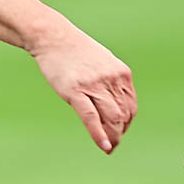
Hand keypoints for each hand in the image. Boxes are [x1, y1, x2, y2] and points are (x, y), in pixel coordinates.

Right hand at [31, 21, 136, 152]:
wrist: (52, 36)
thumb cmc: (75, 50)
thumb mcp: (102, 61)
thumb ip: (112, 81)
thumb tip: (116, 106)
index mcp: (121, 73)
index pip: (131, 106)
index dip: (127, 123)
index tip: (119, 131)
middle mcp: (111, 79)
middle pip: (123, 115)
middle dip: (120, 133)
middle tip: (113, 143)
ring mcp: (93, 84)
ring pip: (111, 119)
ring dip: (112, 137)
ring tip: (108, 146)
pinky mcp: (75, 90)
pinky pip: (91, 118)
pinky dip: (99, 135)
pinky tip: (104, 146)